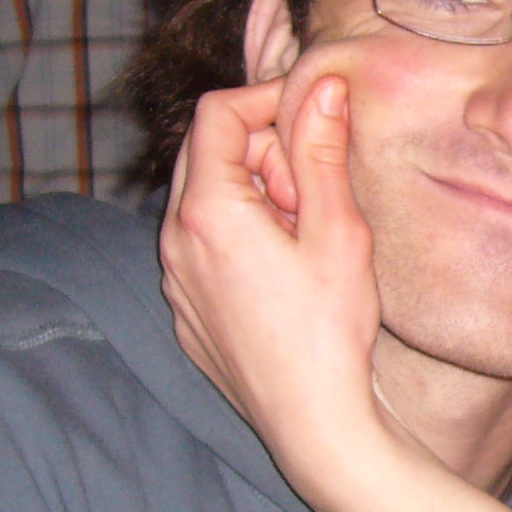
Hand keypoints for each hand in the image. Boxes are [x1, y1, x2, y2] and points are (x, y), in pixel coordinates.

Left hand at [159, 73, 386, 509]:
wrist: (313, 424)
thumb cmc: (331, 331)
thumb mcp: (338, 230)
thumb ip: (322, 152)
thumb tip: (323, 87)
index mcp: (207, 211)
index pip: (217, 113)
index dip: (266, 101)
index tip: (311, 121)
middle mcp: (173, 241)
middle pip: (203, 153)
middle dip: (258, 153)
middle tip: (308, 190)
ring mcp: (174, 281)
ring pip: (200, 202)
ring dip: (248, 198)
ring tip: (300, 235)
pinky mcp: (184, 313)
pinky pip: (199, 250)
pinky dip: (237, 239)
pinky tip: (283, 276)